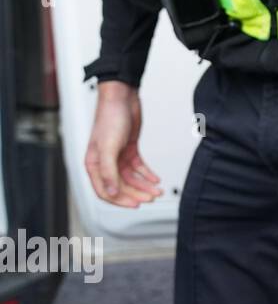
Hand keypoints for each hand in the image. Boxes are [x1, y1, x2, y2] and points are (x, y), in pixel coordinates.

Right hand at [84, 81, 161, 206]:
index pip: (104, 191)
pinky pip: (138, 167)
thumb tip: (111, 192)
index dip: (120, 200)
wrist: (121, 98)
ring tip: (158, 191)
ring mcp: (117, 156)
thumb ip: (109, 172)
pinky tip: (156, 179)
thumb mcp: (108, 148)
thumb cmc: (110, 119)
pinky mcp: (128, 149)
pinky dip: (147, 174)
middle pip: (120, 186)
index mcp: (94, 164)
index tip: (136, 205)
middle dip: (136, 194)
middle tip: (151, 199)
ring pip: (131, 178)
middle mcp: (104, 162)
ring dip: (144, 185)